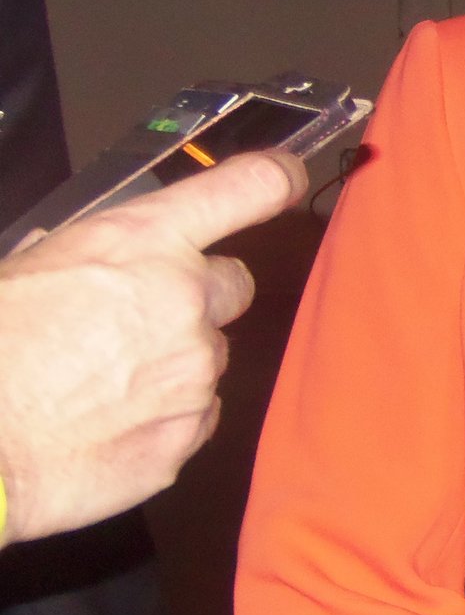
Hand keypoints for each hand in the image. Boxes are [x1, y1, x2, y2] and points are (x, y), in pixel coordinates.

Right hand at [0, 151, 306, 545]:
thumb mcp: (27, 268)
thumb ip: (90, 255)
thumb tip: (95, 257)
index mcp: (143, 243)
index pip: (248, 189)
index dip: (277, 180)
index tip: (288, 179)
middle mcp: (185, 300)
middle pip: (233, 285)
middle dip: (197, 297)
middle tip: (138, 318)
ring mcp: (194, 372)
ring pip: (208, 355)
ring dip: (172, 362)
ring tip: (100, 381)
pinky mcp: (188, 435)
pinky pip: (194, 415)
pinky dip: (163, 416)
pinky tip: (107, 423)